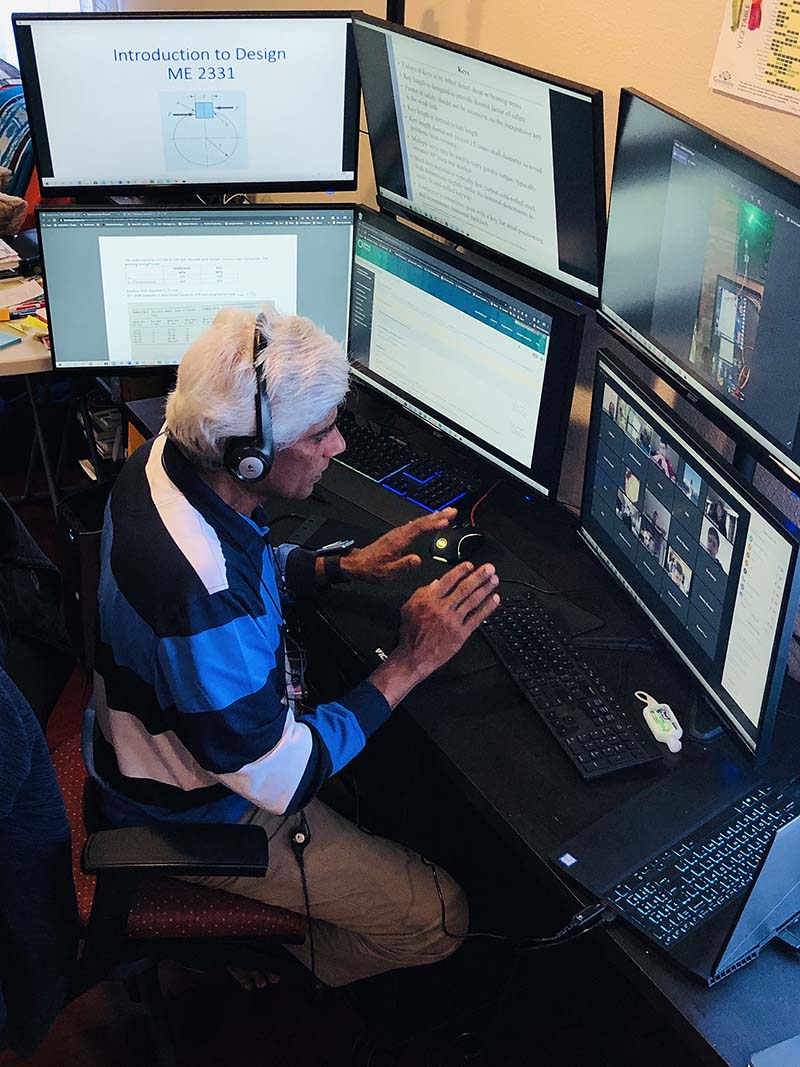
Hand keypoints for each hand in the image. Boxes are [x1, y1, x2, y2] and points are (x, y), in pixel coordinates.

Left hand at [341, 507, 457, 582]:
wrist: (357, 564)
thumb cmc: (371, 568)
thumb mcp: (387, 572)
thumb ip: (403, 565)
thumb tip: (417, 560)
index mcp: (398, 541)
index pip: (418, 528)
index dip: (432, 524)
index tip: (446, 521)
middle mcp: (398, 534)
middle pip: (421, 521)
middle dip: (437, 516)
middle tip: (452, 511)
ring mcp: (398, 533)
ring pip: (418, 521)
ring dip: (433, 517)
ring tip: (447, 513)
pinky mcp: (397, 535)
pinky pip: (415, 525)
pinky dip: (425, 521)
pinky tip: (430, 520)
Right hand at [371, 562, 499, 706]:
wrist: (414, 657)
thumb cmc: (410, 634)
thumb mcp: (408, 608)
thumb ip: (421, 593)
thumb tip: (437, 582)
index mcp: (429, 600)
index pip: (448, 580)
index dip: (461, 571)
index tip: (470, 565)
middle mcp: (443, 608)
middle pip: (464, 588)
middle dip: (479, 576)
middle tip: (490, 568)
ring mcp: (453, 621)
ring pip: (473, 600)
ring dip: (485, 589)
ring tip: (494, 580)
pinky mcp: (461, 633)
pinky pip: (477, 618)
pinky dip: (487, 608)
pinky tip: (494, 600)